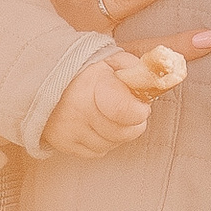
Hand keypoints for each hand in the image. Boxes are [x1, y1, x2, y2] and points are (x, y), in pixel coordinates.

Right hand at [43, 43, 183, 156]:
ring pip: (112, 144)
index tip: (139, 105)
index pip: (126, 111)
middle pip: (125, 132)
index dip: (138, 111)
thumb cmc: (83, 66)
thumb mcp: (111, 58)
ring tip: (110, 112)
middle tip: (129, 108)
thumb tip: (170, 70)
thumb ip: (138, 67)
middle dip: (133, 121)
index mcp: (93, 86)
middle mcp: (79, 112)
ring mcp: (70, 131)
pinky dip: (103, 140)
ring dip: (118, 131)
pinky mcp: (64, 144)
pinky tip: (98, 123)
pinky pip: (97, 151)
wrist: (40, 77)